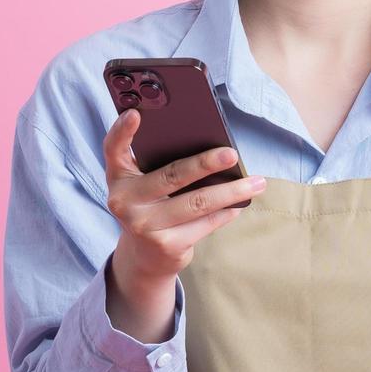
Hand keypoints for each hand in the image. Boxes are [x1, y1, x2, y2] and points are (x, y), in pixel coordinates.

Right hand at [102, 107, 266, 285]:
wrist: (144, 258)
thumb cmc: (151, 207)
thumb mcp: (144, 185)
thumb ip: (159, 164)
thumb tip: (209, 147)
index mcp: (119, 177)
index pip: (113, 149)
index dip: (121, 131)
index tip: (135, 113)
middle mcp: (124, 201)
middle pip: (172, 175)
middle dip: (206, 163)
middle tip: (232, 154)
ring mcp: (144, 226)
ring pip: (197, 202)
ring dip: (232, 191)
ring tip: (257, 183)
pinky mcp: (166, 246)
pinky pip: (205, 224)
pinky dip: (225, 213)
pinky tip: (239, 205)